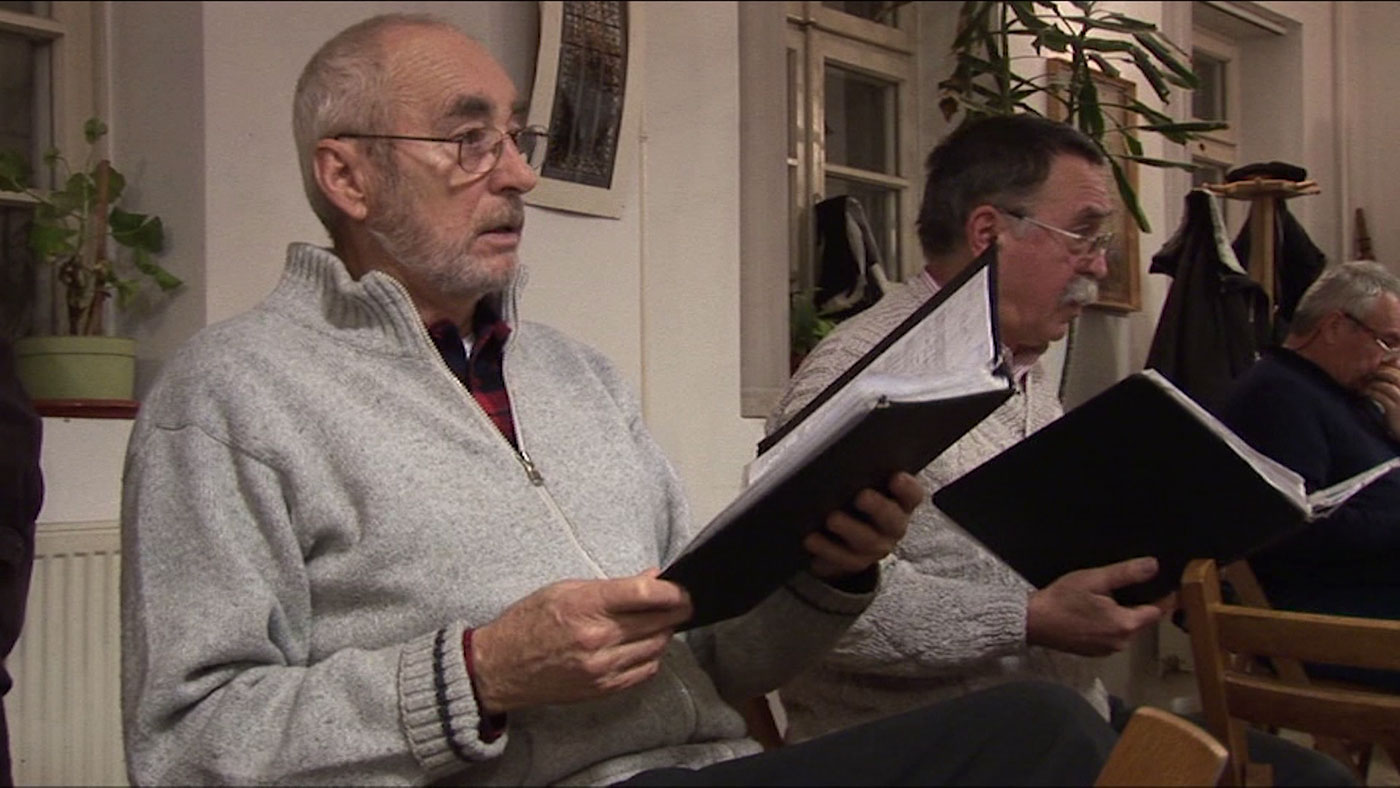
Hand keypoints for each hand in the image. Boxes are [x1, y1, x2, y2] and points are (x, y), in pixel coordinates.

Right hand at [469, 571, 691, 713]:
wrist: (500, 668)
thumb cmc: (528, 622)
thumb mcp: (565, 589)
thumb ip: (613, 586)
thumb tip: (652, 578)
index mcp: (586, 606)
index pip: (646, 594)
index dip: (673, 590)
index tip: (682, 587)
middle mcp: (597, 639)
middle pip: (659, 621)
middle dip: (677, 609)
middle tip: (682, 601)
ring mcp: (601, 667)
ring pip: (657, 647)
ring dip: (665, 632)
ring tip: (660, 621)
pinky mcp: (603, 688)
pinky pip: (645, 671)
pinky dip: (652, 656)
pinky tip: (645, 645)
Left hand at [804, 471, 923, 579]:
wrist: (842, 538)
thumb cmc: (853, 501)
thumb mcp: (863, 486)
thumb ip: (862, 474)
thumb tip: (842, 452)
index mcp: (900, 503)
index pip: (912, 494)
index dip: (907, 487)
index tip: (896, 477)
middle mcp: (892, 526)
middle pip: (893, 519)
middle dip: (878, 508)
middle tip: (862, 496)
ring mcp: (875, 547)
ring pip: (867, 541)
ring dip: (849, 529)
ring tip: (831, 519)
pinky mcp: (853, 562)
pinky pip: (843, 559)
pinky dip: (826, 549)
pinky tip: (812, 538)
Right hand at [1026, 557, 1164, 656]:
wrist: (1033, 622)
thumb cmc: (1063, 598)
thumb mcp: (1095, 579)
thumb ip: (1126, 573)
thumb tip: (1155, 565)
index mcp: (1125, 624)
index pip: (1156, 611)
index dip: (1164, 597)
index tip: (1169, 585)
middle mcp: (1121, 642)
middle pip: (1140, 621)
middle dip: (1138, 605)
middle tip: (1128, 586)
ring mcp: (1107, 650)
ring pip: (1124, 629)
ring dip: (1122, 616)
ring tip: (1108, 598)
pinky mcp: (1093, 653)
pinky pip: (1111, 636)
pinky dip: (1108, 625)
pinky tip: (1094, 613)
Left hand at [1364, 362, 1399, 437]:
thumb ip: (1396, 386)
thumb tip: (1386, 372)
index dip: (1389, 366)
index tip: (1377, 366)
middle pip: (1394, 376)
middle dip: (1379, 372)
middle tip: (1368, 373)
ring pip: (1386, 386)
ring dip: (1372, 383)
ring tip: (1364, 384)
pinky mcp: (1394, 410)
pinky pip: (1380, 396)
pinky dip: (1370, 392)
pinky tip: (1364, 393)